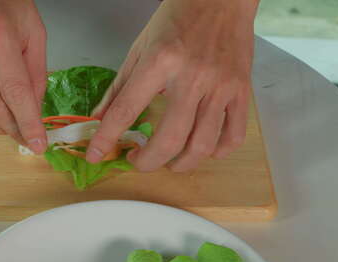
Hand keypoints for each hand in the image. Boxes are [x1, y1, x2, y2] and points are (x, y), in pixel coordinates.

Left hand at [87, 0, 257, 171]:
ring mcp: (220, 86)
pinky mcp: (241, 90)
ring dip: (181, 164)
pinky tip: (203, 150)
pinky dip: (217, 152)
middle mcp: (192, 77)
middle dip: (148, 162)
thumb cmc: (177, 20)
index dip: (107, 138)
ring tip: (169, 162)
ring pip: (202, 144)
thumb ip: (119, 87)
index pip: (127, 109)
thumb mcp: (139, 49)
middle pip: (170, 138)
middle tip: (138, 162)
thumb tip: (99, 118)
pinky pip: (233, 135)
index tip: (96, 155)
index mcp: (160, 62)